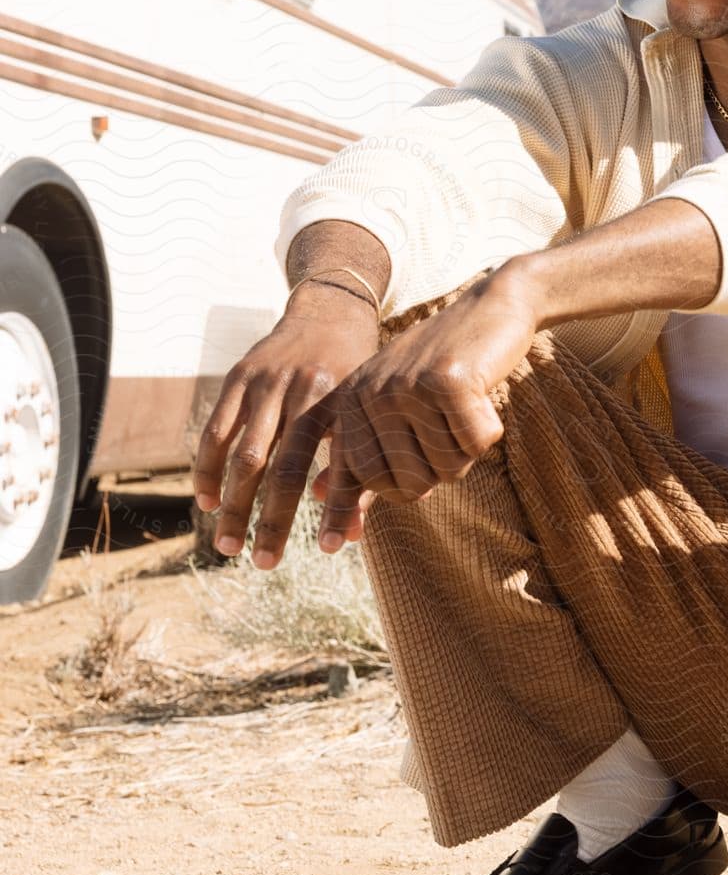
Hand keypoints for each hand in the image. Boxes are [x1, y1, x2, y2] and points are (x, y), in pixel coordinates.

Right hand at [193, 286, 380, 568]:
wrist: (331, 311)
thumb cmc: (359, 376)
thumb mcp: (372, 414)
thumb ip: (361, 471)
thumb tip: (347, 538)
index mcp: (348, 401)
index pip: (341, 465)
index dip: (335, 509)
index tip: (328, 550)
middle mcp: (306, 391)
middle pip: (284, 468)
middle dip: (273, 520)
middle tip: (265, 564)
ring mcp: (268, 383)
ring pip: (245, 455)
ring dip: (234, 506)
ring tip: (229, 547)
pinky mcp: (239, 377)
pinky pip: (216, 432)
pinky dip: (207, 470)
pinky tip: (207, 504)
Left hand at [314, 268, 541, 552]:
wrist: (492, 306)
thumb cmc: (444, 365)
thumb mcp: (397, 405)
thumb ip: (364, 451)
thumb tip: (321, 497)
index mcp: (353, 400)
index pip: (363, 477)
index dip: (373, 502)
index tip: (337, 546)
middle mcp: (372, 393)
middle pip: (410, 483)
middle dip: (440, 472)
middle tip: (450, 436)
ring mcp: (407, 385)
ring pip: (448, 467)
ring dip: (467, 450)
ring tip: (465, 410)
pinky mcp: (447, 380)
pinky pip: (476, 443)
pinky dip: (489, 430)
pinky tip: (483, 398)